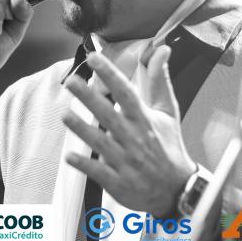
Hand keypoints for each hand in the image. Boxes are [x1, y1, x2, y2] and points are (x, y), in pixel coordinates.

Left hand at [62, 46, 195, 216]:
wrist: (176, 189)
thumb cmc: (168, 147)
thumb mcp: (168, 112)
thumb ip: (160, 80)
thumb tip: (162, 51)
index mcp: (145, 120)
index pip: (126, 92)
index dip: (110, 74)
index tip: (94, 58)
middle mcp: (135, 139)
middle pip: (109, 115)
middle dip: (89, 98)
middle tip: (71, 82)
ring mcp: (127, 162)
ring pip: (102, 143)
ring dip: (83, 130)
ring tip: (65, 115)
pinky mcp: (119, 182)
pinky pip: (99, 172)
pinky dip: (85, 165)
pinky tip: (70, 157)